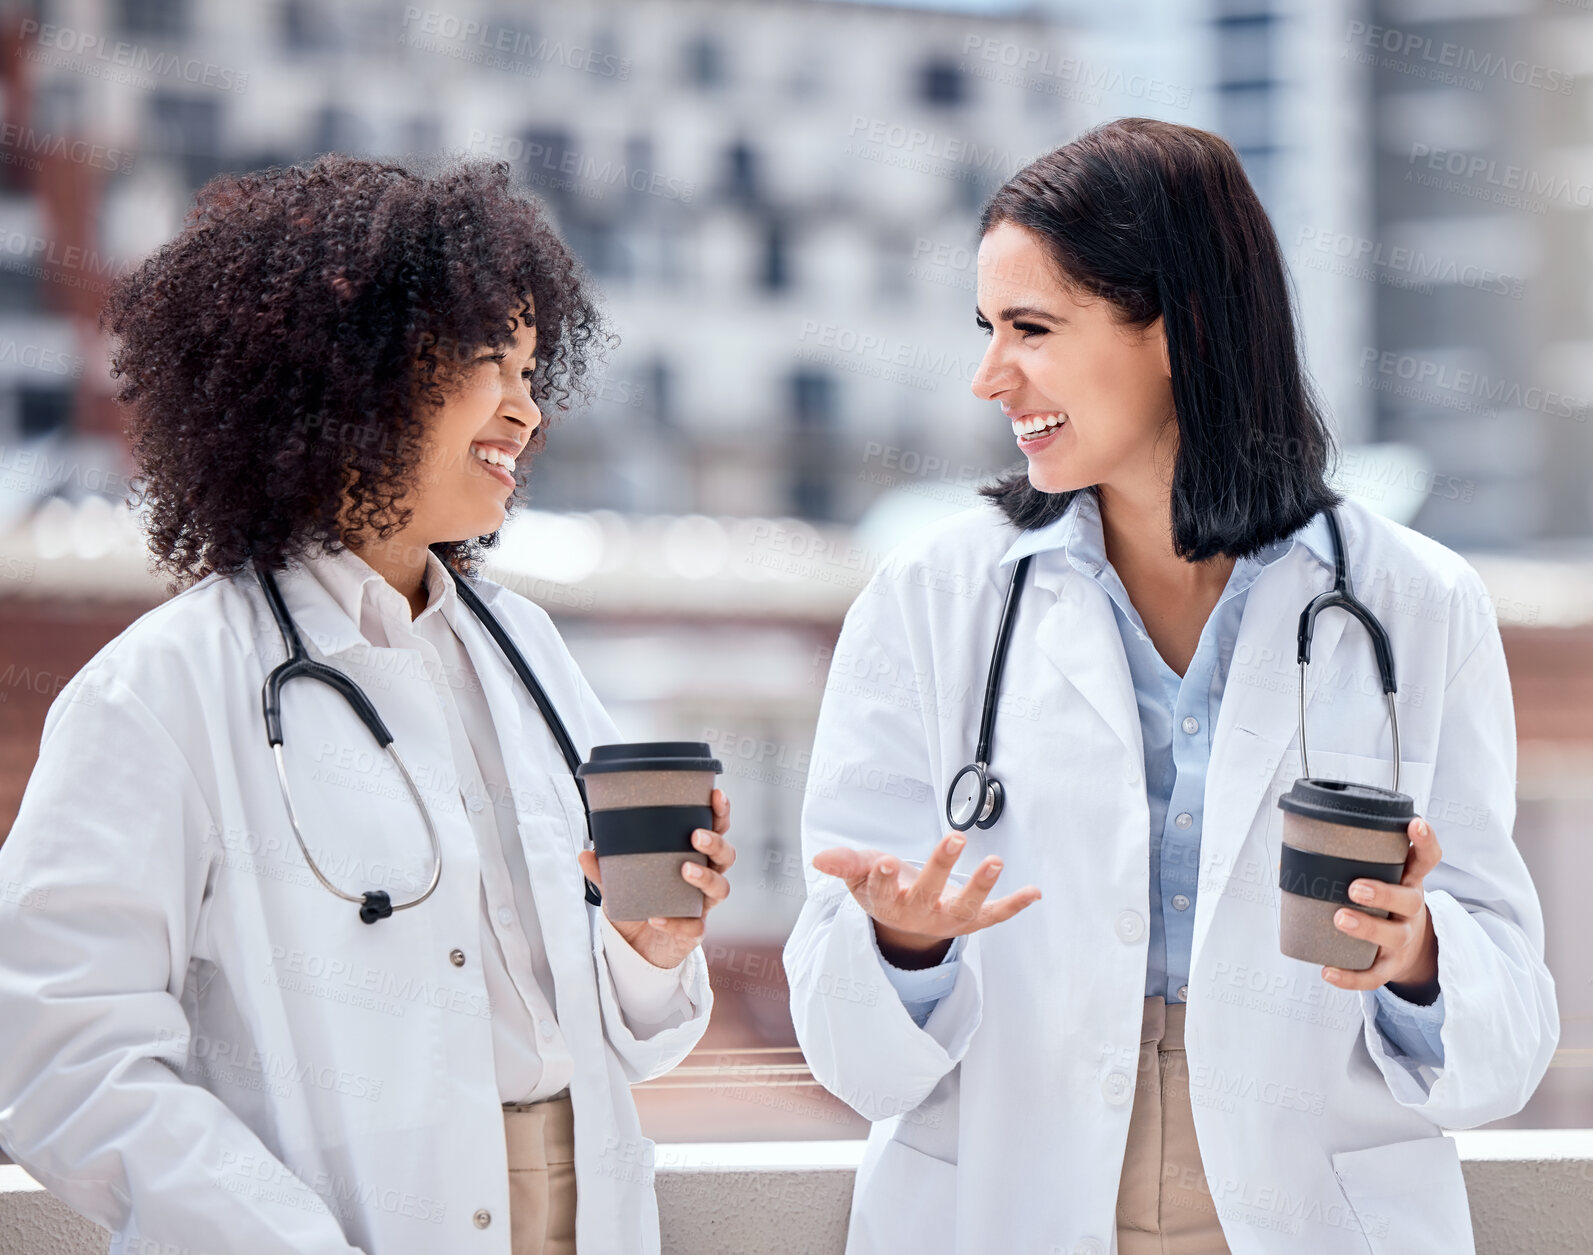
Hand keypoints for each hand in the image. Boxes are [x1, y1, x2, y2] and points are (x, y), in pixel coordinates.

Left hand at [578, 788, 733, 969]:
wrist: (637, 948)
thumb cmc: (639, 903)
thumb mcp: (620, 883)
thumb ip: (606, 869)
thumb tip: (586, 852)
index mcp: (693, 856)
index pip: (715, 829)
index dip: (720, 812)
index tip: (715, 795)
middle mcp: (705, 878)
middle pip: (726, 856)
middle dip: (716, 843)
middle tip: (696, 836)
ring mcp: (702, 905)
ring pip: (721, 888)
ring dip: (705, 877)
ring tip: (685, 870)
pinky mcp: (694, 932)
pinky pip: (693, 926)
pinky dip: (675, 922)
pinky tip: (657, 917)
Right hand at [810, 831, 1040, 966]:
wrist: (906, 921)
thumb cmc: (882, 886)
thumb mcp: (860, 873)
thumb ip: (844, 864)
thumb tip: (819, 859)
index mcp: (885, 903)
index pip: (881, 891)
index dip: (883, 878)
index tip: (886, 861)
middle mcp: (917, 915)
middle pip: (927, 895)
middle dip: (940, 867)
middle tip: (955, 839)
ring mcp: (946, 920)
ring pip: (964, 908)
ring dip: (981, 885)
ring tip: (996, 861)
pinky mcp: (970, 922)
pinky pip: (994, 916)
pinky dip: (1015, 905)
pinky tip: (1035, 892)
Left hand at [1323, 816, 1440, 998]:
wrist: (1408, 948)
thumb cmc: (1382, 903)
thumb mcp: (1377, 879)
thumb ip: (1341, 864)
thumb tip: (1288, 859)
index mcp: (1408, 881)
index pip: (1425, 859)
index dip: (1424, 841)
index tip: (1415, 823)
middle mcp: (1411, 909)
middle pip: (1409, 900)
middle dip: (1383, 892)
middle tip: (1355, 887)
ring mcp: (1403, 938)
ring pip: (1393, 935)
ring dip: (1367, 928)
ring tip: (1340, 919)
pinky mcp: (1390, 966)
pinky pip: (1374, 975)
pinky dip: (1351, 977)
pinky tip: (1328, 971)